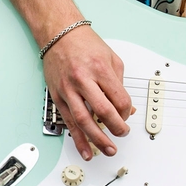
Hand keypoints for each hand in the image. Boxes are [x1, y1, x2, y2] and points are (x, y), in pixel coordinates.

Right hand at [43, 25, 133, 160]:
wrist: (59, 35)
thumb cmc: (85, 44)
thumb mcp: (111, 58)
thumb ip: (119, 83)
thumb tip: (126, 107)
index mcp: (100, 69)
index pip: (119, 99)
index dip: (126, 111)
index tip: (127, 115)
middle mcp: (83, 80)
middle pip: (103, 111)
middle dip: (116, 128)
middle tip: (122, 134)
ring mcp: (68, 89)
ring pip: (83, 120)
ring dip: (97, 139)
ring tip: (108, 150)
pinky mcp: (58, 97)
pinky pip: (68, 122)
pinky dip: (78, 138)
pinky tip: (85, 150)